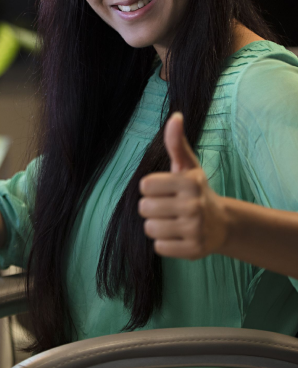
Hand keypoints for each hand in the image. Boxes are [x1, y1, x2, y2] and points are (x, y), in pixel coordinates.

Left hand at [138, 112, 228, 259]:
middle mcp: (194, 205)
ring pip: (150, 229)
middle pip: (144, 208)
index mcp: (189, 182)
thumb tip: (175, 116)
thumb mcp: (187, 166)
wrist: (222, 224)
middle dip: (151, 208)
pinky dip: (163, 243)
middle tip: (168, 207)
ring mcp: (195, 229)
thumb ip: (175, 143)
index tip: (164, 190)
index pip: (144, 186)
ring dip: (156, 226)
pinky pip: (159, 248)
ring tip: (172, 221)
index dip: (150, 189)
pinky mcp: (194, 250)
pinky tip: (177, 236)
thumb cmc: (196, 190)